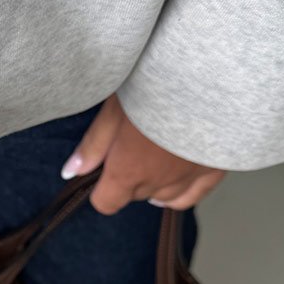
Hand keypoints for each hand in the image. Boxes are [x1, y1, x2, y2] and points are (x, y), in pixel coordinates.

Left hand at [60, 94, 225, 213]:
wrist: (209, 80)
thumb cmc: (154, 89)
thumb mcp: (114, 111)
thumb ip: (93, 146)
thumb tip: (71, 171)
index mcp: (128, 171)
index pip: (106, 203)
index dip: (100, 190)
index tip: (102, 172)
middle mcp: (157, 182)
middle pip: (133, 195)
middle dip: (126, 179)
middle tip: (128, 150)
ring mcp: (187, 178)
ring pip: (163, 198)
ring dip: (152, 185)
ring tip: (149, 163)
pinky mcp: (213, 170)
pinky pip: (194, 195)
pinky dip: (181, 194)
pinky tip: (173, 185)